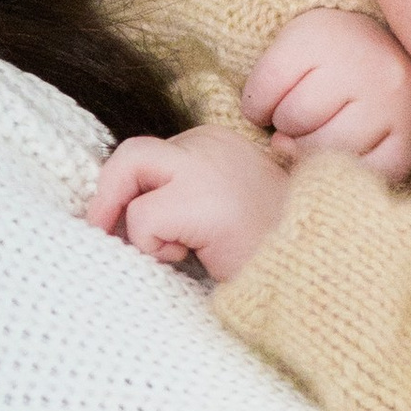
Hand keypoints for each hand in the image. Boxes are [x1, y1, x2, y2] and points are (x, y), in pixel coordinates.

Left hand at [87, 120, 290, 276]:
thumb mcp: (224, 207)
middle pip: (133, 153)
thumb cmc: (270, 248)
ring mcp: (204, 165)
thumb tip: (123, 212)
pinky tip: (192, 255)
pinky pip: (142, 217)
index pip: (154, 156)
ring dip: (131, 219)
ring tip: (170, 250)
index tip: (126, 224)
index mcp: (219, 142)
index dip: (133, 190)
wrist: (312, 268)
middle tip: (99, 228)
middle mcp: (210, 143)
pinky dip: (153, 245)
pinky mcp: (197, 197)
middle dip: (108, 192)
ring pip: (128, 169)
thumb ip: (185, 194)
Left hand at [242, 3, 410, 184]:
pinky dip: (350, 171)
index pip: (268, 83)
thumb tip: (279, 147)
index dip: (256, 105)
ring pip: (328, 149)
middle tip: (301, 120)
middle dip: (288, 127)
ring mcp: (393, 101)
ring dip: (313, 151)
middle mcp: (365, 64)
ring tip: (320, 135)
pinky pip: (370, 172)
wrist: (399, 51)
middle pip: (296, 118)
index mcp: (325, 36)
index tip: (267, 106)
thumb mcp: (293, 48)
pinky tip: (345, 156)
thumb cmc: (333, 57)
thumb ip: (269, 86)